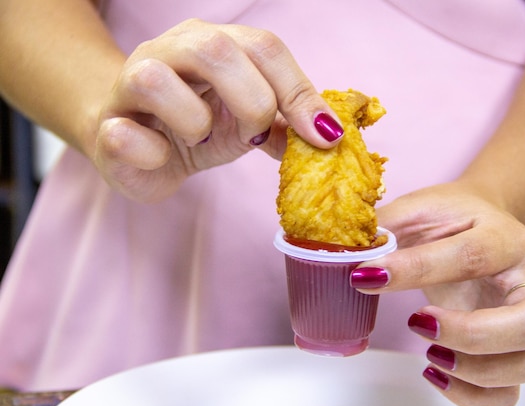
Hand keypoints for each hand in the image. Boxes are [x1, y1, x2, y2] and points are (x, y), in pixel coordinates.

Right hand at [93, 19, 342, 201]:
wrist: (132, 145)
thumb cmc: (196, 124)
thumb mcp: (248, 120)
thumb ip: (285, 122)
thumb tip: (331, 135)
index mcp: (212, 43)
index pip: (264, 47)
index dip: (298, 91)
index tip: (324, 136)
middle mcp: (169, 51)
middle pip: (215, 50)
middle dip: (251, 101)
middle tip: (255, 135)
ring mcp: (129, 84)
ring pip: (156, 80)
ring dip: (194, 122)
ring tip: (199, 139)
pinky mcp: (106, 126)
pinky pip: (123, 134)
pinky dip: (153, 153)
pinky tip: (162, 156)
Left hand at [351, 182, 524, 405]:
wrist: (485, 220)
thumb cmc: (452, 217)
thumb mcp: (418, 209)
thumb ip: (386, 228)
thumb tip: (346, 256)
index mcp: (503, 237)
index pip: (471, 257)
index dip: (417, 271)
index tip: (367, 277)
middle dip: (470, 335)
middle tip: (418, 323)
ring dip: (478, 372)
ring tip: (431, 355)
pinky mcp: (516, 347)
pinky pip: (512, 390)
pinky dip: (475, 397)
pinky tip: (436, 374)